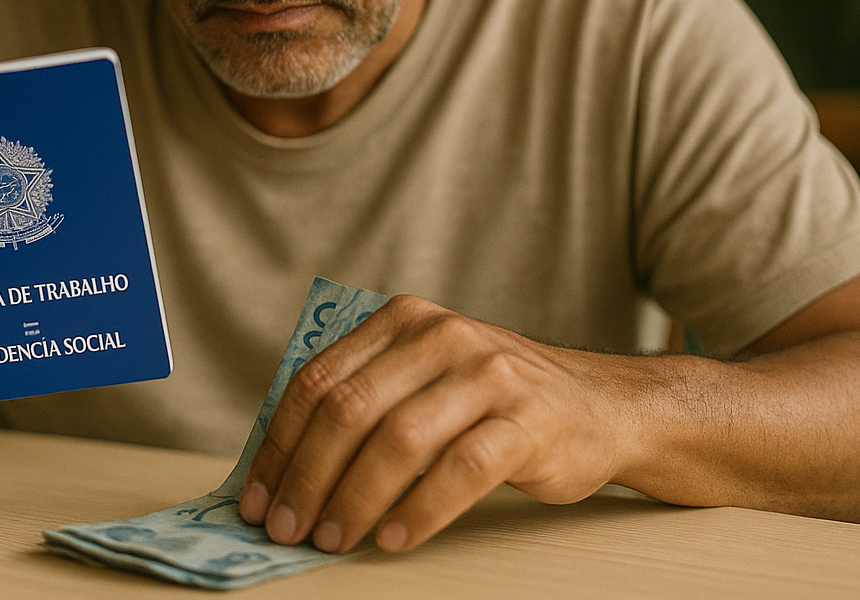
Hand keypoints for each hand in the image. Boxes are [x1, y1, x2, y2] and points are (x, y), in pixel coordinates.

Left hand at [237, 295, 637, 553]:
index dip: (280, 445)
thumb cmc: (493, 403)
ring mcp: (487, 374)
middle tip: (288, 529)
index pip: (318, 380)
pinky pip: (461, 469)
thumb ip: (365, 401)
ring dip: (355, 500)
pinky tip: (395, 539)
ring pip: (398, 439)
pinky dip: (420, 510)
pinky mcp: (527, 420)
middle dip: (307, 477)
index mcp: (401, 320)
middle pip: (349, 410)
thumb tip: (283, 472)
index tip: (258, 498)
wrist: (600, 406)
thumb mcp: (424, 378)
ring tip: (334, 540)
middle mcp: (440, 335)